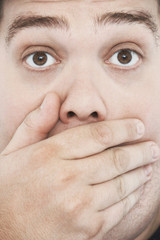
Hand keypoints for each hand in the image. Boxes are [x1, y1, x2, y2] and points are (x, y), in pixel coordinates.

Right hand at [0, 93, 158, 239]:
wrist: (0, 231)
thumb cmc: (8, 188)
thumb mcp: (13, 152)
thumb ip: (35, 124)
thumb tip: (52, 99)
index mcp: (49, 154)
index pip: (98, 135)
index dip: (123, 128)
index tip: (138, 126)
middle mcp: (66, 178)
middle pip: (116, 159)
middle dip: (140, 151)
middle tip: (152, 147)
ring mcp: (78, 206)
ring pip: (122, 184)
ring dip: (140, 172)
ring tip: (148, 165)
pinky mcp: (86, 230)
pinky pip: (118, 209)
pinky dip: (132, 196)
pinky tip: (136, 188)